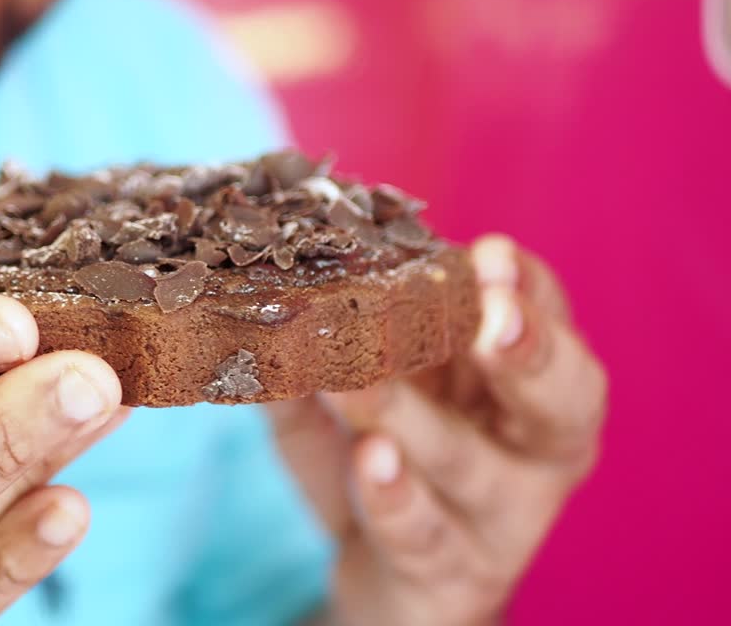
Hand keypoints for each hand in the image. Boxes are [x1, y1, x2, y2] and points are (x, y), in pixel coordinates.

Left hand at [271, 235, 606, 625]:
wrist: (381, 577)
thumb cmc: (379, 460)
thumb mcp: (343, 397)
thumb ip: (316, 353)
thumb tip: (267, 303)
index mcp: (524, 383)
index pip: (546, 322)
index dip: (525, 286)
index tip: (488, 252)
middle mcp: (536, 449)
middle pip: (563, 398)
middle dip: (528, 350)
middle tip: (492, 312)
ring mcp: (500, 519)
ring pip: (468, 465)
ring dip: (413, 419)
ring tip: (360, 382)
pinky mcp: (454, 578)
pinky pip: (426, 537)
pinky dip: (395, 500)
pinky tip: (370, 462)